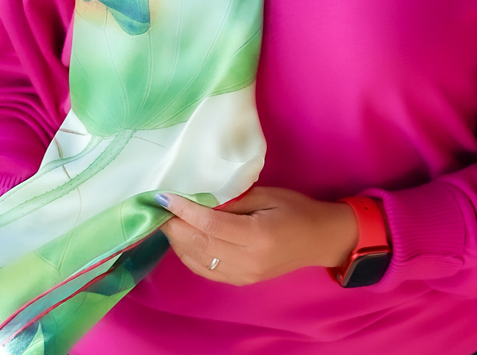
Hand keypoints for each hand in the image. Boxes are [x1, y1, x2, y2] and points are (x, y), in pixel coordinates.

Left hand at [156, 186, 358, 285]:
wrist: (319, 239)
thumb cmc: (296, 209)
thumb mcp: (266, 195)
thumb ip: (232, 200)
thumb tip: (199, 200)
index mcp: (256, 236)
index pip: (209, 225)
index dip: (183, 210)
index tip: (164, 196)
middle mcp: (247, 261)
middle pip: (199, 245)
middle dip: (174, 226)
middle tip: (157, 206)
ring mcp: (243, 275)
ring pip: (198, 260)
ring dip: (177, 241)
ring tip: (166, 219)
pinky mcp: (240, 281)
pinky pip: (206, 270)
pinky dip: (188, 255)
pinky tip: (182, 238)